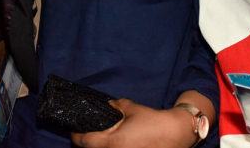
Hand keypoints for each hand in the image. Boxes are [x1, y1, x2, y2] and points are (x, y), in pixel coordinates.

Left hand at [72, 98, 196, 147]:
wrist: (175, 134)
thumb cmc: (152, 122)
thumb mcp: (132, 108)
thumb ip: (117, 106)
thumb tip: (109, 105)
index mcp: (112, 142)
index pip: (84, 142)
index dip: (76, 136)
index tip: (73, 130)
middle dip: (88, 143)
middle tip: (88, 133)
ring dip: (102, 146)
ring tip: (103, 138)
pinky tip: (118, 143)